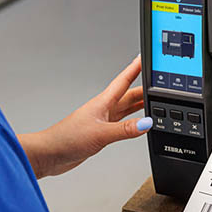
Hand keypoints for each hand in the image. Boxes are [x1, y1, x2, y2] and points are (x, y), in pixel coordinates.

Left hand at [18, 56, 150, 177]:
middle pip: (129, 95)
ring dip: (140, 105)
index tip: (145, 57)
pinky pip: (122, 123)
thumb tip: (146, 123)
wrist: (50, 154)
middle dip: (145, 90)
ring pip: (126, 108)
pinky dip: (133, 122)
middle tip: (161, 85)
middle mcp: (104, 109)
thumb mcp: (100, 133)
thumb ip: (125, 130)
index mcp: (103, 102)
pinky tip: (138, 124)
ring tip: (155, 102)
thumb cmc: (67, 138)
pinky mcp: (101, 132)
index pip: (124, 80)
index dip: (135, 68)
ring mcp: (102, 120)